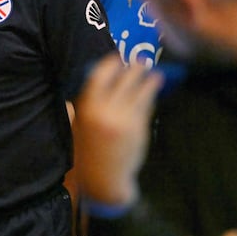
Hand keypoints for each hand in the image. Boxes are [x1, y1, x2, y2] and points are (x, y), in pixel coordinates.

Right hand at [73, 53, 161, 204]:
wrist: (102, 178)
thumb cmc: (90, 148)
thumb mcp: (82, 123)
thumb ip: (92, 102)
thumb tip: (109, 76)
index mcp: (85, 108)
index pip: (98, 77)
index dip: (109, 64)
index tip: (117, 57)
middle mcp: (103, 111)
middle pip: (121, 80)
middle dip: (132, 67)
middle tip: (140, 60)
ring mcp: (121, 119)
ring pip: (136, 91)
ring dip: (145, 77)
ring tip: (152, 71)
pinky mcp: (136, 128)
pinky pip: (145, 104)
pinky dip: (150, 93)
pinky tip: (154, 86)